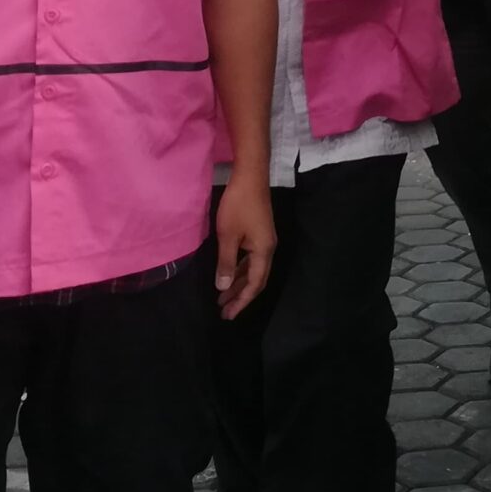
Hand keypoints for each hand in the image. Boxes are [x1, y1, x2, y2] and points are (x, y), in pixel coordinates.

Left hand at [213, 175, 276, 318]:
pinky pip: (250, 259)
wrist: (250, 176)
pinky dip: (239, 270)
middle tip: (224, 312)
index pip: (255, 284)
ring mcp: (264, 240)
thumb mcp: (228, 236)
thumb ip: (226, 263)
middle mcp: (268, 249)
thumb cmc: (238, 205)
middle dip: (240, 296)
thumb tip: (223, 287)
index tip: (228, 315)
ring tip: (223, 298)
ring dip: (239, 283)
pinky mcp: (259, 233)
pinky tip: (229, 274)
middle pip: (256, 279)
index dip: (242, 301)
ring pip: (252, 269)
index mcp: (263, 251)